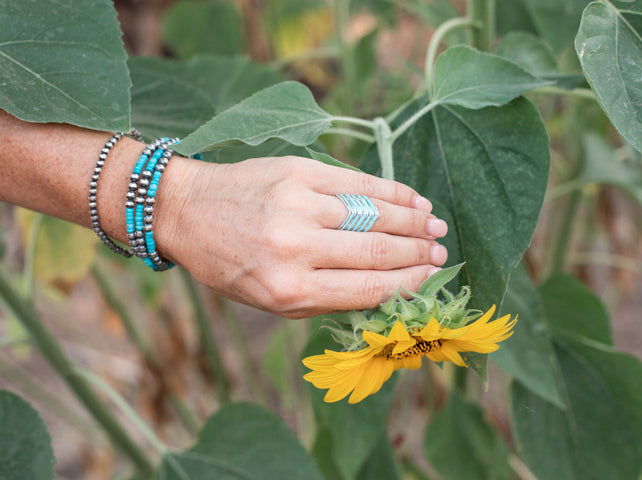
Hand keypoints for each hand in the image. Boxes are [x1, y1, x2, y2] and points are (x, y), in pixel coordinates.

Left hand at [156, 155, 447, 317]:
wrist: (188, 211)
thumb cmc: (230, 265)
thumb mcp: (271, 302)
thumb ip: (326, 300)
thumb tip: (385, 289)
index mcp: (290, 290)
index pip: (367, 288)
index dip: (407, 283)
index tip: (429, 277)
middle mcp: (296, 248)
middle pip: (377, 250)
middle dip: (416, 253)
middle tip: (440, 252)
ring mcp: (298, 205)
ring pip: (373, 214)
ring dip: (412, 221)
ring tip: (435, 226)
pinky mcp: (298, 172)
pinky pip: (356, 183)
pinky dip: (390, 192)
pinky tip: (411, 200)